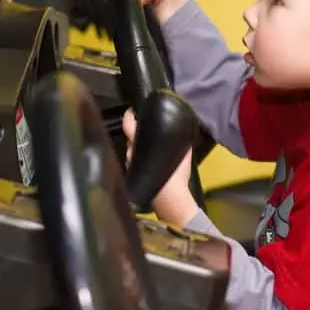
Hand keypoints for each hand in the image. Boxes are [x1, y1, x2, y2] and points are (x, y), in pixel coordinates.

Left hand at [121, 107, 197, 226]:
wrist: (170, 199)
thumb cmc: (175, 174)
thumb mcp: (182, 151)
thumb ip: (178, 138)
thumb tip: (182, 127)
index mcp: (138, 144)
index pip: (127, 124)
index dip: (129, 115)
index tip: (133, 110)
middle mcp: (130, 153)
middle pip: (130, 137)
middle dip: (137, 131)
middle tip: (148, 126)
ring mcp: (130, 166)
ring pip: (132, 150)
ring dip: (139, 146)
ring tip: (151, 144)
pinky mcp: (133, 176)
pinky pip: (135, 161)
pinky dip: (141, 159)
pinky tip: (152, 161)